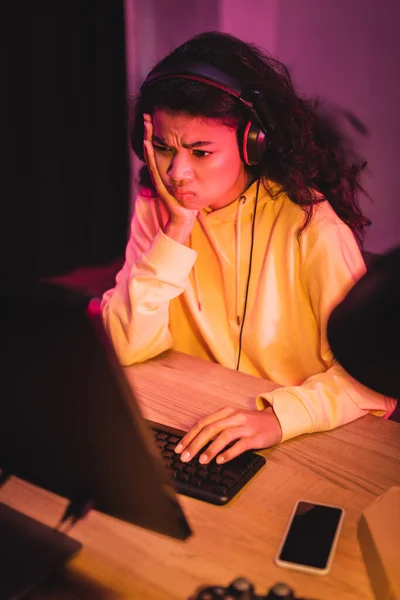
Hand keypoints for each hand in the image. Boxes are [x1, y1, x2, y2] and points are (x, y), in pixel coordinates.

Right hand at [143, 114, 197, 243]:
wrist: (183, 219)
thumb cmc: (188, 202)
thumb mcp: (192, 182)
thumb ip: (193, 171)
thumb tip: (203, 157)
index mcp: (167, 170)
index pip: (161, 148)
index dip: (158, 134)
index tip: (156, 118)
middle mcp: (160, 172)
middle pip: (153, 148)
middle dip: (150, 131)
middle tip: (148, 115)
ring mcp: (159, 178)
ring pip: (151, 154)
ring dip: (148, 138)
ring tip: (147, 124)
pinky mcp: (160, 184)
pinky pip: (153, 167)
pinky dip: (150, 154)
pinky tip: (148, 143)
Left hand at [174, 406, 281, 464]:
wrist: (277, 420)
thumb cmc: (251, 423)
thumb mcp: (233, 419)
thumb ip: (217, 427)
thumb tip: (197, 442)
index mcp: (226, 412)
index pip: (203, 423)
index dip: (189, 435)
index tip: (179, 448)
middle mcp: (234, 417)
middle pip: (210, 429)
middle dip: (195, 444)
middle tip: (185, 457)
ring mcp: (246, 426)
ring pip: (224, 436)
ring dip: (211, 449)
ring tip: (201, 460)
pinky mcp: (256, 437)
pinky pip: (240, 445)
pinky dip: (229, 453)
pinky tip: (220, 461)